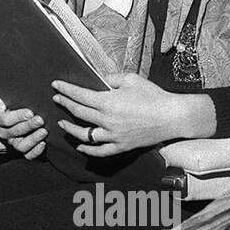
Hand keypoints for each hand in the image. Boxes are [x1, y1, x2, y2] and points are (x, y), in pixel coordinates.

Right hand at [0, 90, 47, 159]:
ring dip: (33, 139)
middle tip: (40, 120)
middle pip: (14, 132)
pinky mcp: (24, 150)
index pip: (4, 120)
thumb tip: (0, 104)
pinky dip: (36, 151)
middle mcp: (4, 133)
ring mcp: (14, 143)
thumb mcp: (0, 97)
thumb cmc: (11, 103)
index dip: (17, 116)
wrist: (18, 115)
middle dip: (29, 126)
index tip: (30, 112)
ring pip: (21, 145)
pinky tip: (44, 143)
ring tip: (44, 131)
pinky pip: (28, 155)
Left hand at [52, 72, 215, 156]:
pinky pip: (101, 151)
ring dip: (70, 129)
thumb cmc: (154, 96)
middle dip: (65, 104)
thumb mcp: (131, 79)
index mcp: (108, 102)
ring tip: (61, 124)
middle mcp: (107, 120)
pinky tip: (80, 146)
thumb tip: (101, 79)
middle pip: (79, 113)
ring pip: (85, 135)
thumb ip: (112, 78)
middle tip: (56, 99)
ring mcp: (113, 135)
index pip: (79, 95)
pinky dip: (88, 150)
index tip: (56, 86)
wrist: (173, 116)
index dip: (65, 90)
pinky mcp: (122, 146)